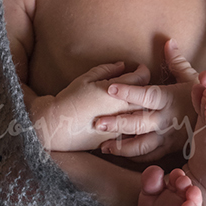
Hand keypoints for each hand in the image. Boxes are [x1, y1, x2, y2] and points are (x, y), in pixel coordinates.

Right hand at [29, 61, 152, 151]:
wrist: (57, 126)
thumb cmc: (70, 99)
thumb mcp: (86, 79)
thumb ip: (107, 70)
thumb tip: (122, 65)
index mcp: (118, 91)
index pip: (142, 78)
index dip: (143, 71)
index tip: (139, 70)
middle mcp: (124, 109)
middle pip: (148, 98)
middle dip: (146, 90)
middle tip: (139, 86)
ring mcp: (123, 126)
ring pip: (143, 116)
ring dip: (141, 108)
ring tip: (134, 103)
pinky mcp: (117, 140)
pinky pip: (133, 132)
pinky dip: (133, 125)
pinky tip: (127, 120)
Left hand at [95, 39, 203, 159]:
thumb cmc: (202, 97)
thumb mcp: (192, 78)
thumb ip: (176, 62)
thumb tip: (168, 42)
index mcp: (169, 99)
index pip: (146, 95)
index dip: (128, 92)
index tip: (110, 88)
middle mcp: (166, 119)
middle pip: (138, 123)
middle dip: (117, 124)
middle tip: (97, 123)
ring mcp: (167, 137)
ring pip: (141, 145)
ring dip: (121, 146)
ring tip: (102, 146)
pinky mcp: (169, 149)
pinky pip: (149, 155)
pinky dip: (133, 156)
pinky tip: (118, 154)